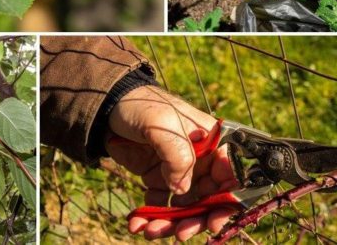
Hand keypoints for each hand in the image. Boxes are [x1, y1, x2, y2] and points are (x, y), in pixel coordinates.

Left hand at [105, 86, 237, 241]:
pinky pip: (160, 204)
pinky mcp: (158, 178)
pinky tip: (136, 223)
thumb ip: (178, 155)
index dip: (226, 202)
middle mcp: (200, 160)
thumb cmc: (141, 105)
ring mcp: (178, 171)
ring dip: (170, 223)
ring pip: (184, 207)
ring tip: (150, 231)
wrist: (107, 106)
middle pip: (208, 199)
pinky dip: (150, 217)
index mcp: (211, 143)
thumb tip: (182, 191)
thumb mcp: (162, 124)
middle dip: (195, 220)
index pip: (230, 177)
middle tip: (179, 234)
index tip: (212, 222)